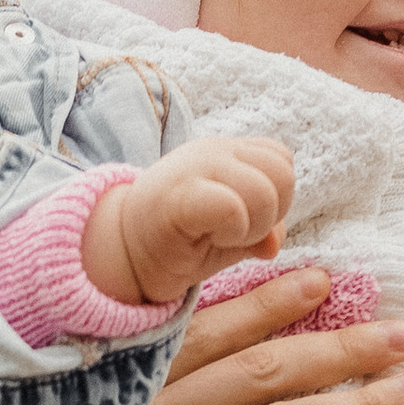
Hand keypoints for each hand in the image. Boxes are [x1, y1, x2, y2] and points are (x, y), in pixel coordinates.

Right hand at [83, 134, 296, 306]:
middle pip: (282, 174)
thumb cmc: (177, 244)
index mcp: (228, 151)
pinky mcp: (180, 194)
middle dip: (270, 215)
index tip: (244, 223)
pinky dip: (233, 232)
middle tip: (234, 233)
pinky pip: (232, 207)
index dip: (277, 200)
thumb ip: (262, 230)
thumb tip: (275, 244)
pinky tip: (211, 240)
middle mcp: (214, 150)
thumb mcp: (231, 236)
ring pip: (264, 191)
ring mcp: (196, 167)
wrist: (121, 254)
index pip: (281, 161)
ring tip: (220, 237)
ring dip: (251, 227)